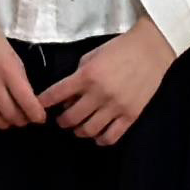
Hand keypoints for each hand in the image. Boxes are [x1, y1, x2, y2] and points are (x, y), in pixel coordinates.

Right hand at [0, 0, 47, 130]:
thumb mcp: (12, 55)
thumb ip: (20, 80)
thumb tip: (27, 103)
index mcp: (8, 68)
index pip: (27, 101)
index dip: (36, 115)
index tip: (39, 118)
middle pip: (10, 114)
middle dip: (21, 120)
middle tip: (23, 118)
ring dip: (3, 123)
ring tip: (6, 119)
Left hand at [40, 21, 174, 146]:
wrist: (151, 50)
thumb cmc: (119, 49)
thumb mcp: (92, 56)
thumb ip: (77, 76)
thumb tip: (66, 97)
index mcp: (87, 76)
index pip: (56, 95)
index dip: (43, 103)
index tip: (38, 106)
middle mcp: (99, 94)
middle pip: (70, 118)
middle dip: (62, 120)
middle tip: (62, 118)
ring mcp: (116, 107)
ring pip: (88, 130)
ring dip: (78, 131)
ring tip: (79, 126)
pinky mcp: (131, 115)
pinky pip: (111, 137)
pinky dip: (100, 139)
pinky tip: (97, 134)